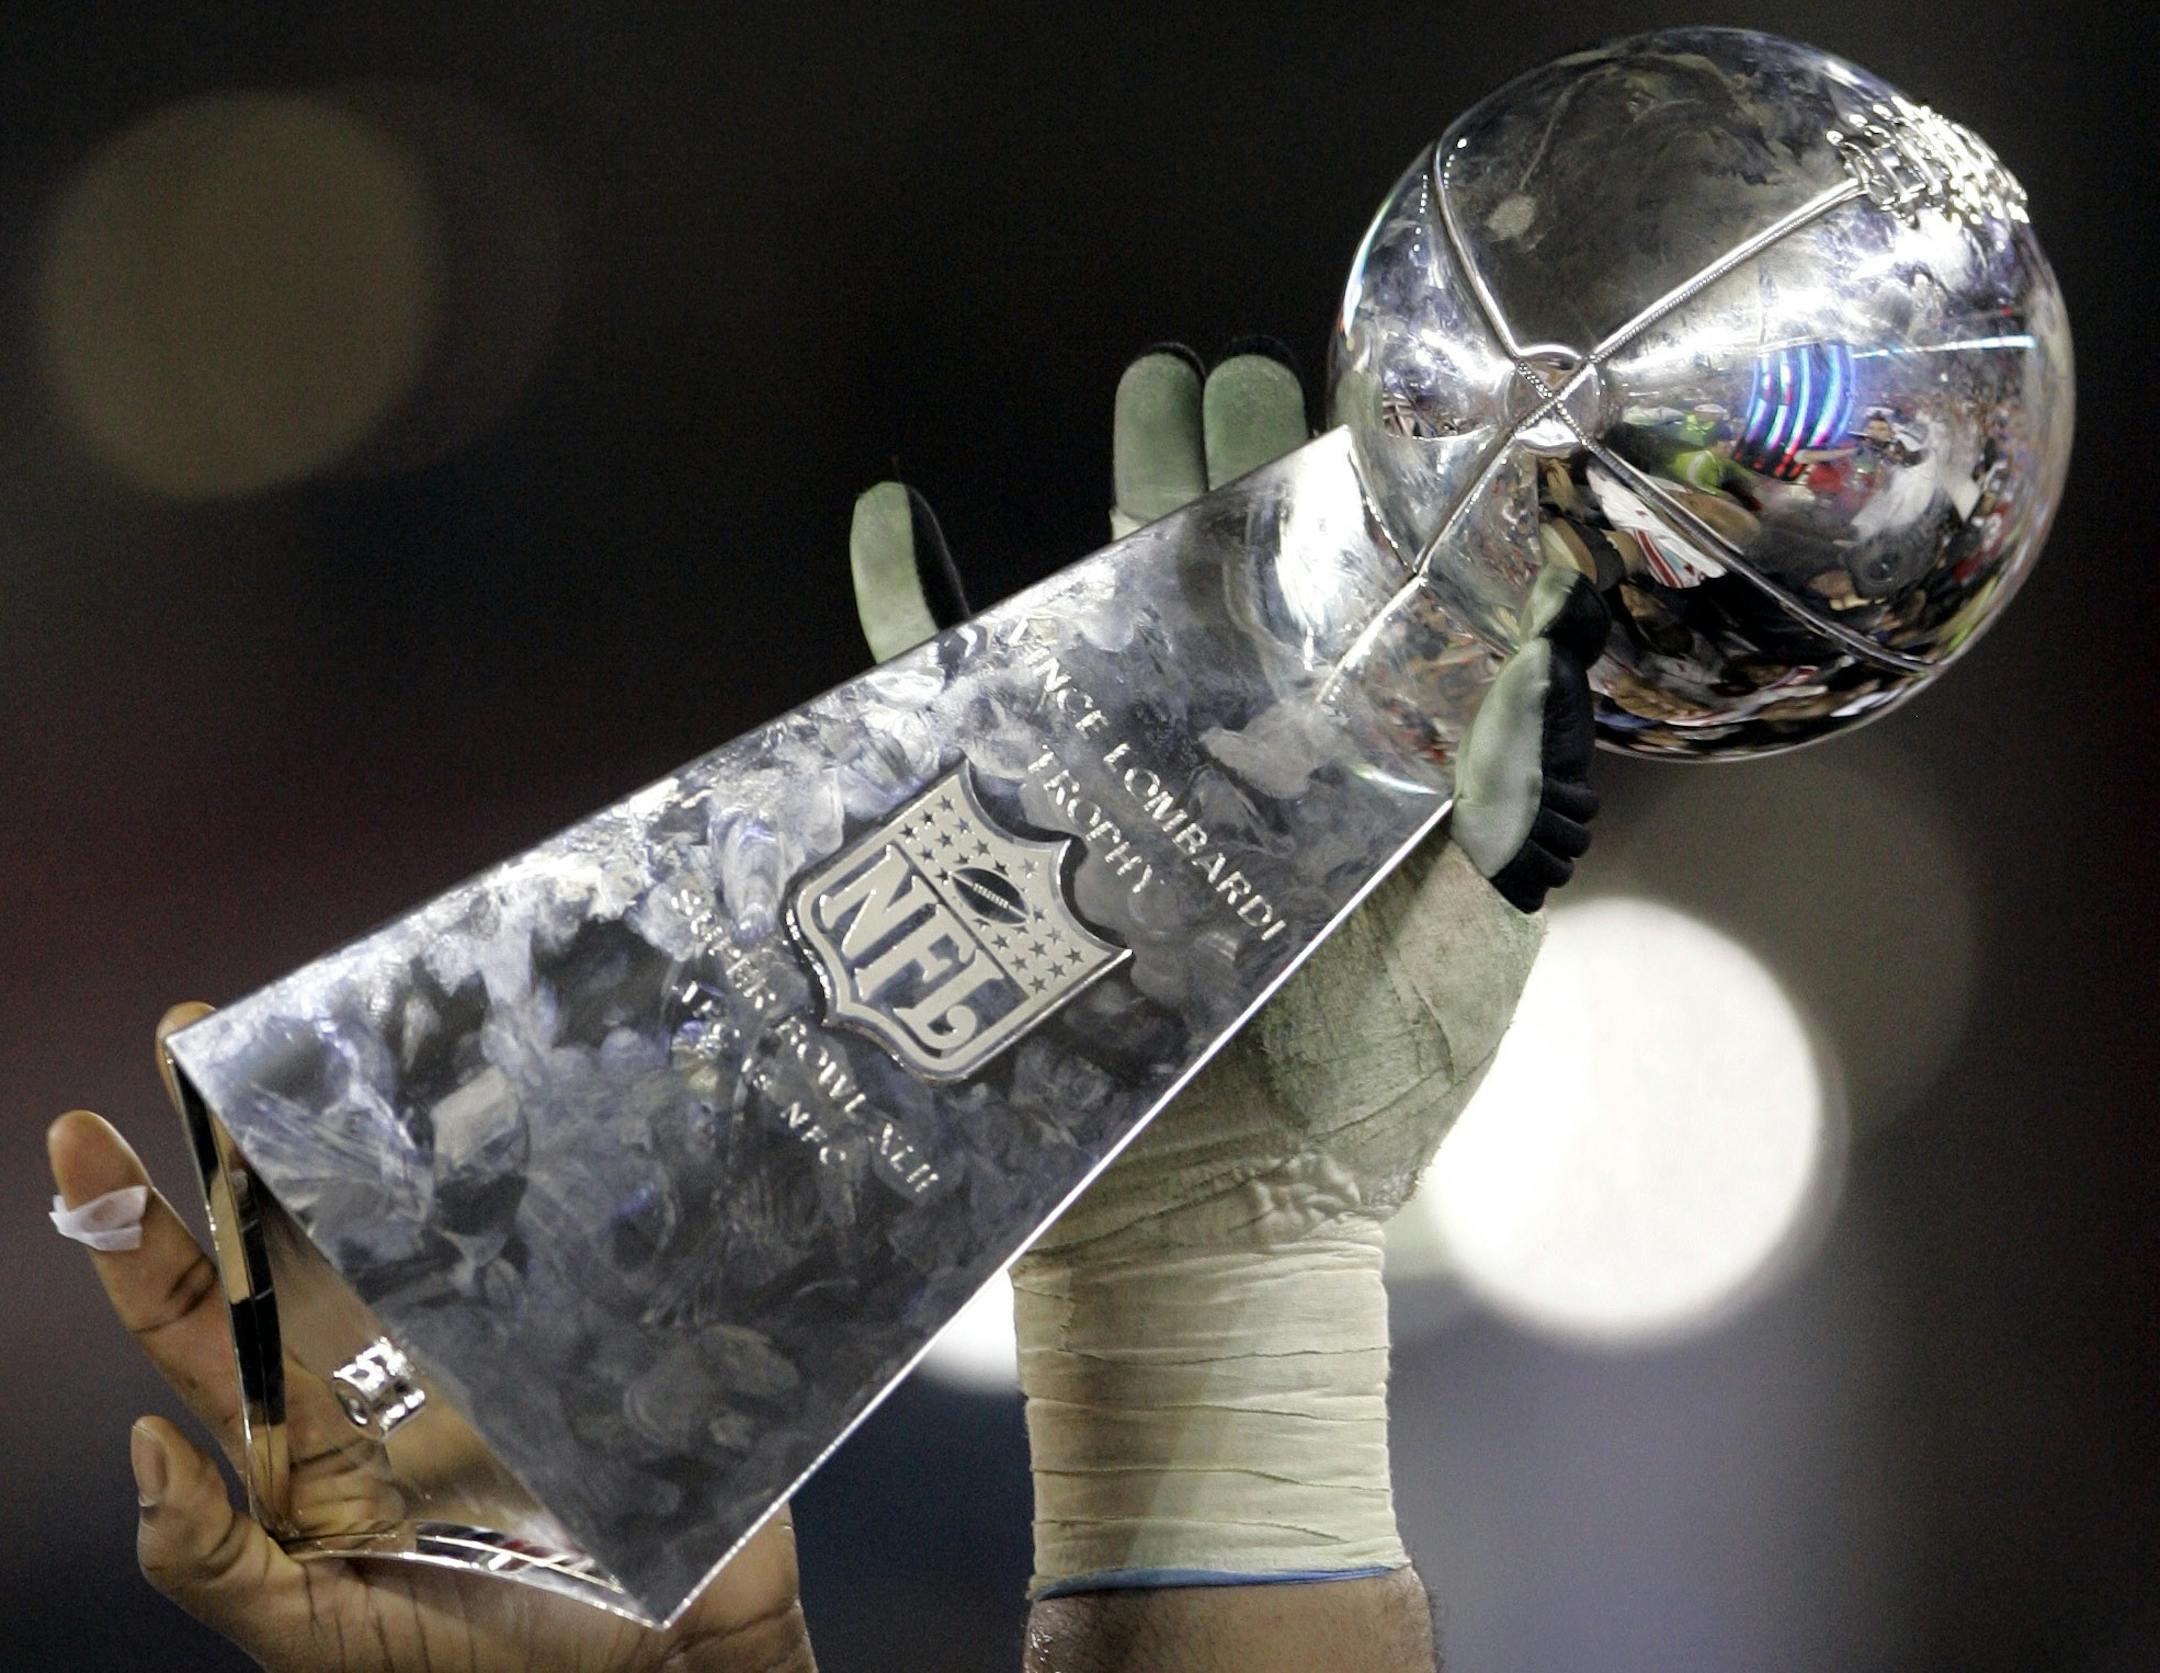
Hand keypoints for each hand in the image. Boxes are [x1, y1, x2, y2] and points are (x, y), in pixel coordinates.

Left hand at [49, 1005, 815, 1672]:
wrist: (661, 1672)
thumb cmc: (482, 1660)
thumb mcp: (319, 1632)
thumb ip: (219, 1562)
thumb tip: (138, 1447)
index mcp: (299, 1425)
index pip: (194, 1310)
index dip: (133, 1221)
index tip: (80, 1129)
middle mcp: (377, 1353)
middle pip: (289, 1222)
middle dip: (234, 1126)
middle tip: (194, 1027)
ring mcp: (479, 1325)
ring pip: (406, 1201)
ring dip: (368, 1118)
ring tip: (331, 1035)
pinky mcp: (579, 1317)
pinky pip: (544, 1230)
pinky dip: (526, 1163)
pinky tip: (507, 1099)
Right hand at [850, 345, 1605, 1648]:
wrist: (1213, 1236)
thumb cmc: (1359, 1103)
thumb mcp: (1464, 941)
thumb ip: (1507, 795)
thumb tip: (1561, 630)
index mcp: (1344, 772)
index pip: (1348, 604)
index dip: (1351, 499)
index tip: (1356, 395)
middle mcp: (1233, 762)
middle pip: (1224, 582)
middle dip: (1226, 469)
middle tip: (1224, 373)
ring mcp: (1112, 792)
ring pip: (1107, 608)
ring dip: (1116, 500)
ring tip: (1139, 399)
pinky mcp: (1002, 840)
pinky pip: (943, 699)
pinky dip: (909, 606)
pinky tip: (893, 517)